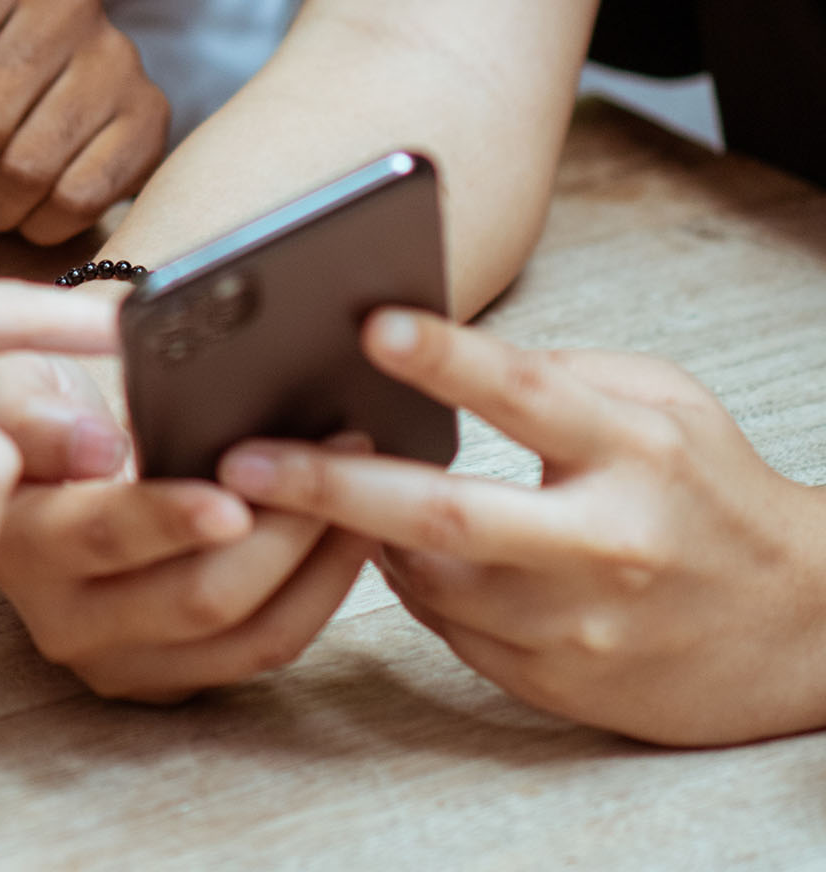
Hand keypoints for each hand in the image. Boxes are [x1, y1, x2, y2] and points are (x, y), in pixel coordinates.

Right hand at [0, 345, 372, 699]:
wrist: (28, 479)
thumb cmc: (35, 414)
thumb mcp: (12, 384)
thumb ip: (35, 413)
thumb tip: (95, 449)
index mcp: (18, 541)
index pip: (103, 536)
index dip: (170, 520)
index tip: (233, 500)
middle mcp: (64, 619)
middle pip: (198, 598)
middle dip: (283, 531)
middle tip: (341, 456)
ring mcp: (121, 661)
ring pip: (249, 637)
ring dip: (318, 564)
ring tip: (360, 493)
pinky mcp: (171, 678)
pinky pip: (265, 649)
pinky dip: (319, 593)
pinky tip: (346, 537)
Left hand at [218, 310, 825, 746]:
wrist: (803, 631)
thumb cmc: (708, 492)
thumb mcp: (661, 402)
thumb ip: (554, 373)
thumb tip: (428, 352)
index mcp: (635, 450)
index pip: (526, 394)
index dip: (445, 358)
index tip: (368, 324)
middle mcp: (602, 544)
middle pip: (444, 515)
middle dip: (329, 486)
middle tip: (238, 460)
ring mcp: (575, 626)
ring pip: (423, 579)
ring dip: (357, 534)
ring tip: (310, 492)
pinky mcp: (552, 683)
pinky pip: (444, 626)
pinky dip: (408, 582)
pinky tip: (389, 547)